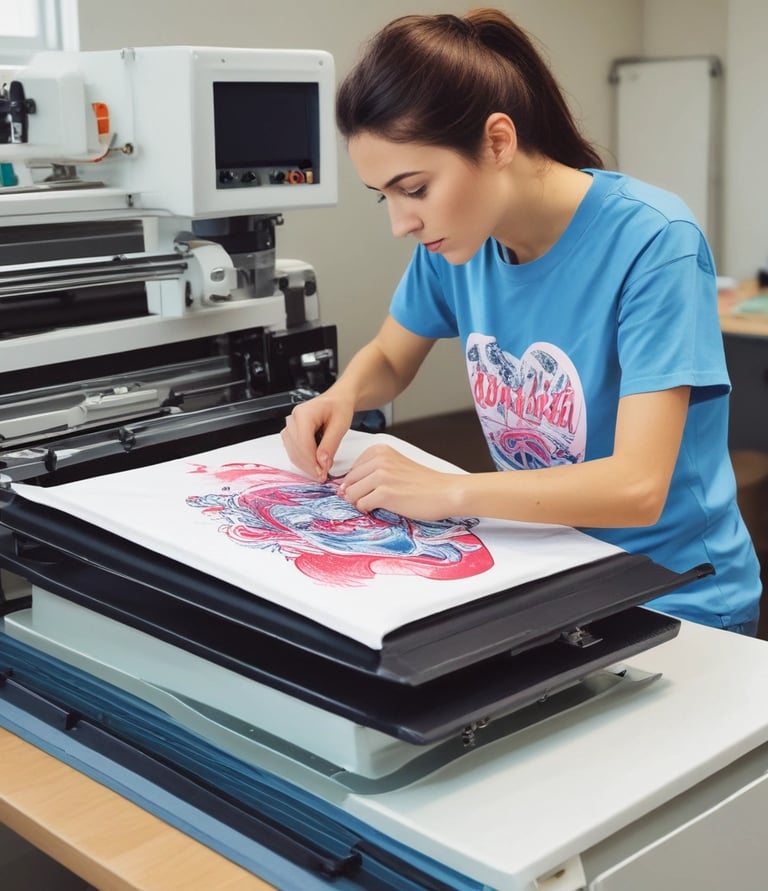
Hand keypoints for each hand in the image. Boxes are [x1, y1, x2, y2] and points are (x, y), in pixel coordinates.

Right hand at [281, 391, 354, 480]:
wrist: (337, 400)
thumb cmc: (339, 408)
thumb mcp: (340, 425)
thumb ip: (330, 445)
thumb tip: (322, 463)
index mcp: (304, 413)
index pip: (303, 443)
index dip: (312, 461)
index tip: (322, 473)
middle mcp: (293, 419)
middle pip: (296, 449)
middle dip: (310, 466)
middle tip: (323, 476)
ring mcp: (290, 427)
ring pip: (292, 453)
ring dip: (306, 465)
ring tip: (321, 471)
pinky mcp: (291, 434)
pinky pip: (293, 452)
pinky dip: (304, 461)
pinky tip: (315, 464)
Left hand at [339, 443, 461, 519]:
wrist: (445, 492)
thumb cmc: (423, 483)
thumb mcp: (395, 466)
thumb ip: (371, 472)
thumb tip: (344, 489)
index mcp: (380, 450)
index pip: (352, 469)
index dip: (357, 483)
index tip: (369, 489)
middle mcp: (379, 459)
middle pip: (348, 482)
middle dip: (356, 494)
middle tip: (372, 499)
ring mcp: (381, 476)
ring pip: (351, 494)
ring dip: (361, 503)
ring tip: (377, 503)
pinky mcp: (385, 493)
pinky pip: (361, 505)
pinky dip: (368, 510)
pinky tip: (382, 508)